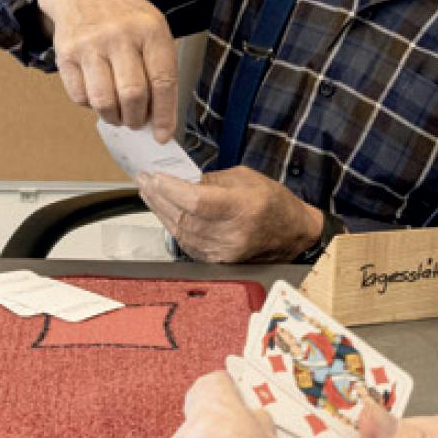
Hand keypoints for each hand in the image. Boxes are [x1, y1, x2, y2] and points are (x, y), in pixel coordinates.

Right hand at [35, 0, 180, 139]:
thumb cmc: (124, 15)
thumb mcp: (152, 29)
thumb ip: (158, 69)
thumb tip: (159, 118)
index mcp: (150, 30)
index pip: (162, 82)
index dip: (165, 115)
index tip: (163, 135)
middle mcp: (120, 35)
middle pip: (132, 95)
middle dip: (136, 119)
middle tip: (136, 121)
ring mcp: (90, 44)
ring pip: (104, 101)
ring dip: (113, 117)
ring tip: (118, 114)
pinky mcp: (66, 54)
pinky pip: (79, 96)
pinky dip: (91, 105)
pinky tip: (98, 94)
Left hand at [137, 167, 321, 263]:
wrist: (293, 233)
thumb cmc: (273, 203)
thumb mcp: (244, 178)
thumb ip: (210, 180)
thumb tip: (180, 180)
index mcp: (242, 208)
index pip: (196, 201)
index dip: (170, 189)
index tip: (155, 176)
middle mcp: (233, 234)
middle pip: (184, 217)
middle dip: (158, 197)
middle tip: (145, 181)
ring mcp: (224, 251)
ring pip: (180, 231)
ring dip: (160, 211)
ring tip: (149, 193)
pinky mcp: (217, 261)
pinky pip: (186, 243)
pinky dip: (172, 226)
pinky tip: (165, 212)